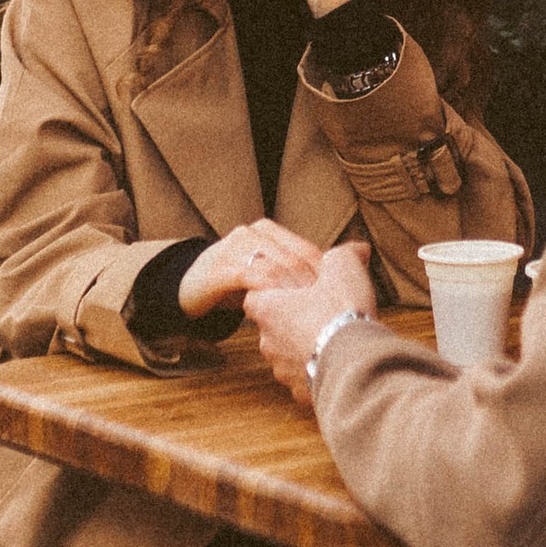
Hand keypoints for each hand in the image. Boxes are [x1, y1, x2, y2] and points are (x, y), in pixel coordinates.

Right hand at [179, 220, 325, 318]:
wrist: (190, 287)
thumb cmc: (236, 282)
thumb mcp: (267, 271)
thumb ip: (300, 269)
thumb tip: (355, 259)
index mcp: (268, 230)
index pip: (307, 251)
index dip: (326, 276)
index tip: (339, 301)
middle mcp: (252, 233)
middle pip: (294, 260)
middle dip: (314, 288)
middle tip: (329, 313)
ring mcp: (234, 247)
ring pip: (275, 268)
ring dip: (295, 294)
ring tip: (310, 316)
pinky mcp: (220, 268)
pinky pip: (251, 279)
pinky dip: (270, 294)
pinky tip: (281, 312)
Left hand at [251, 240, 376, 410]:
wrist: (354, 361)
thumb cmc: (341, 311)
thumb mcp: (342, 266)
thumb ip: (343, 254)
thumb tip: (357, 249)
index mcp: (267, 310)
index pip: (255, 297)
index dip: (275, 292)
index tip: (296, 291)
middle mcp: (268, 342)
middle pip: (272, 328)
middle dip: (293, 321)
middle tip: (321, 313)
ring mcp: (283, 371)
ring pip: (289, 355)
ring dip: (306, 347)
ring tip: (334, 339)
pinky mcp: (301, 393)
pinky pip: (305, 379)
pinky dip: (318, 371)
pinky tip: (339, 362)